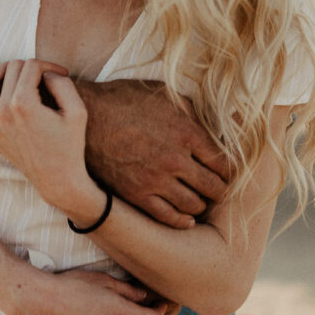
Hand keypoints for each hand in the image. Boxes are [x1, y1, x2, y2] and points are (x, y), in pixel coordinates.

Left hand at [0, 61, 101, 217]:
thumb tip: (46, 72)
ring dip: (4, 71)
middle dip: (31, 68)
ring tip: (20, 73)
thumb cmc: (70, 145)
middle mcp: (3, 112)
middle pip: (12, 69)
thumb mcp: (77, 111)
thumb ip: (62, 83)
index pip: (31, 66)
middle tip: (48, 79)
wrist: (58, 180)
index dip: (49, 65)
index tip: (61, 75)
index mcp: (24, 105)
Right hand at [81, 80, 229, 227]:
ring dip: (201, 204)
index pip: (224, 162)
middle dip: (219, 189)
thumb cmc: (123, 99)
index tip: (227, 172)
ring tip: (200, 200)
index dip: (229, 170)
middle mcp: (176, 159)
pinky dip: (182, 221)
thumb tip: (212, 122)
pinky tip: (186, 218)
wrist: (86, 117)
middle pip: (214, 187)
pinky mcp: (137, 195)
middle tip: (218, 189)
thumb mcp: (162, 93)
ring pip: (194, 205)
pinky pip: (168, 217)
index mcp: (187, 132)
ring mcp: (156, 180)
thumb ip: (190, 110)